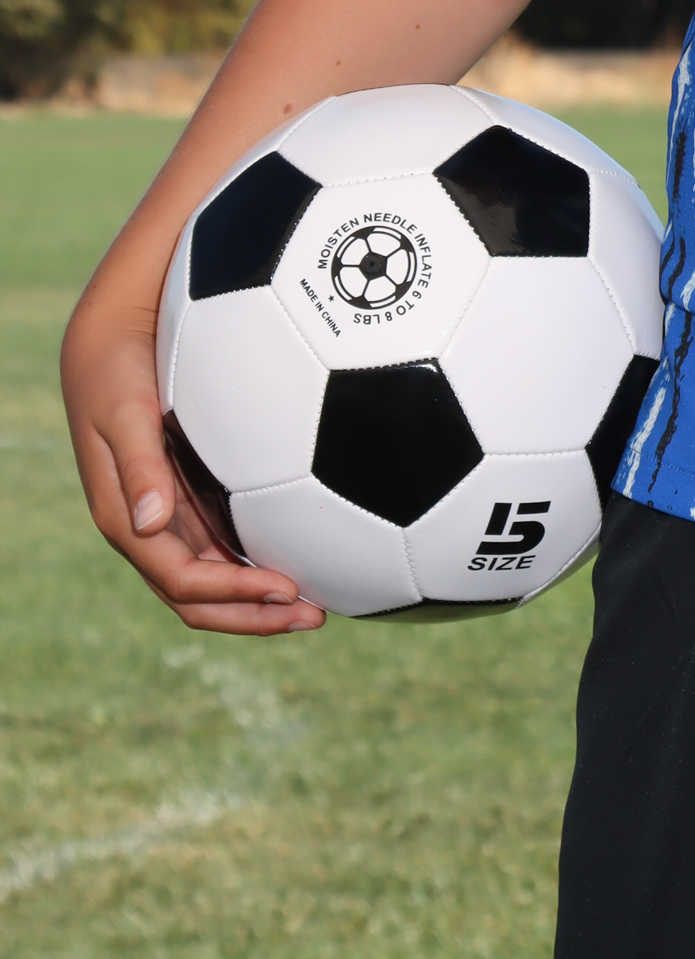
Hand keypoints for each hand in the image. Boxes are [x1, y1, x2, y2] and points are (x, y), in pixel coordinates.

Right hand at [61, 298, 323, 634]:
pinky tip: (299, 556)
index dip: (232, 592)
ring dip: (259, 600)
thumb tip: (151, 525)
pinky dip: (256, 562)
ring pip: (214, 579)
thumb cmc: (116, 372)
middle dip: (253, 616)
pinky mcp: (188, 496)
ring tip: (317, 604)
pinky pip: (223, 544)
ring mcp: (169, 516)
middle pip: (199, 598)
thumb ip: (140, 465)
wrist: (111, 342)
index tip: (285, 589)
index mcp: (127, 520)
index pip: (181, 579)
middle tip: (317, 616)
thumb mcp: (125, 413)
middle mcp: (149, 529)